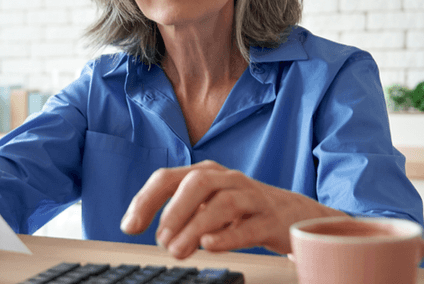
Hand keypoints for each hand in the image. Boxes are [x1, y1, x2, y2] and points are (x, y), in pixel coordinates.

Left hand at [119, 160, 346, 257]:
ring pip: (223, 203)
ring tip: (178, 250)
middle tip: (160, 239)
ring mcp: (252, 198)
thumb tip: (156, 233)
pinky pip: (250, 225)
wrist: (294, 215)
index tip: (129, 227)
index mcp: (207, 174)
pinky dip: (228, 235)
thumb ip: (182, 215)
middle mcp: (228, 180)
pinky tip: (210, 245)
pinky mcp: (271, 220)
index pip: (169, 178)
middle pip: (197, 183)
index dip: (145, 200)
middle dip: (174, 210)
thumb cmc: (243, 210)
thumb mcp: (208, 205)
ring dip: (196, 226)